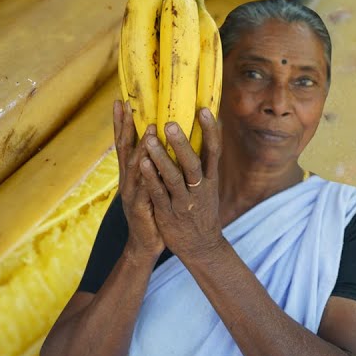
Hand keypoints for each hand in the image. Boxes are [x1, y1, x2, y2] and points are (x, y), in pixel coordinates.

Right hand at [113, 99, 163, 262]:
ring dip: (140, 145)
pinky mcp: (138, 207)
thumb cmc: (151, 212)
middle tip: (126, 104)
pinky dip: (146, 173)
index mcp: (132, 174)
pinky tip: (149, 161)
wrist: (145, 245)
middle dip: (124, 125)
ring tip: (148, 126)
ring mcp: (131, 193)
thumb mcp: (151, 186)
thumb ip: (151, 166)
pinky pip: (143, 187)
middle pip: (123, 148)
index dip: (122, 123)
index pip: (125, 143)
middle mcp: (127, 180)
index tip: (122, 101)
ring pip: (134, 165)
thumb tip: (154, 143)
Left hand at [139, 108, 223, 260]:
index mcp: (211, 180)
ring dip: (161, 158)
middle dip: (182, 144)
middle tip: (170, 123)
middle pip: (193, 163)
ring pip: (174, 178)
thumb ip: (205, 165)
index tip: (205, 109)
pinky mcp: (169, 214)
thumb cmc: (202, 211)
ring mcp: (184, 202)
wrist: (202, 246)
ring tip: (149, 139)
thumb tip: (208, 133)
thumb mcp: (209, 188)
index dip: (211, 131)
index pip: (214, 151)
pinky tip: (141, 164)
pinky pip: (159, 194)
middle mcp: (199, 189)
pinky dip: (151, 179)